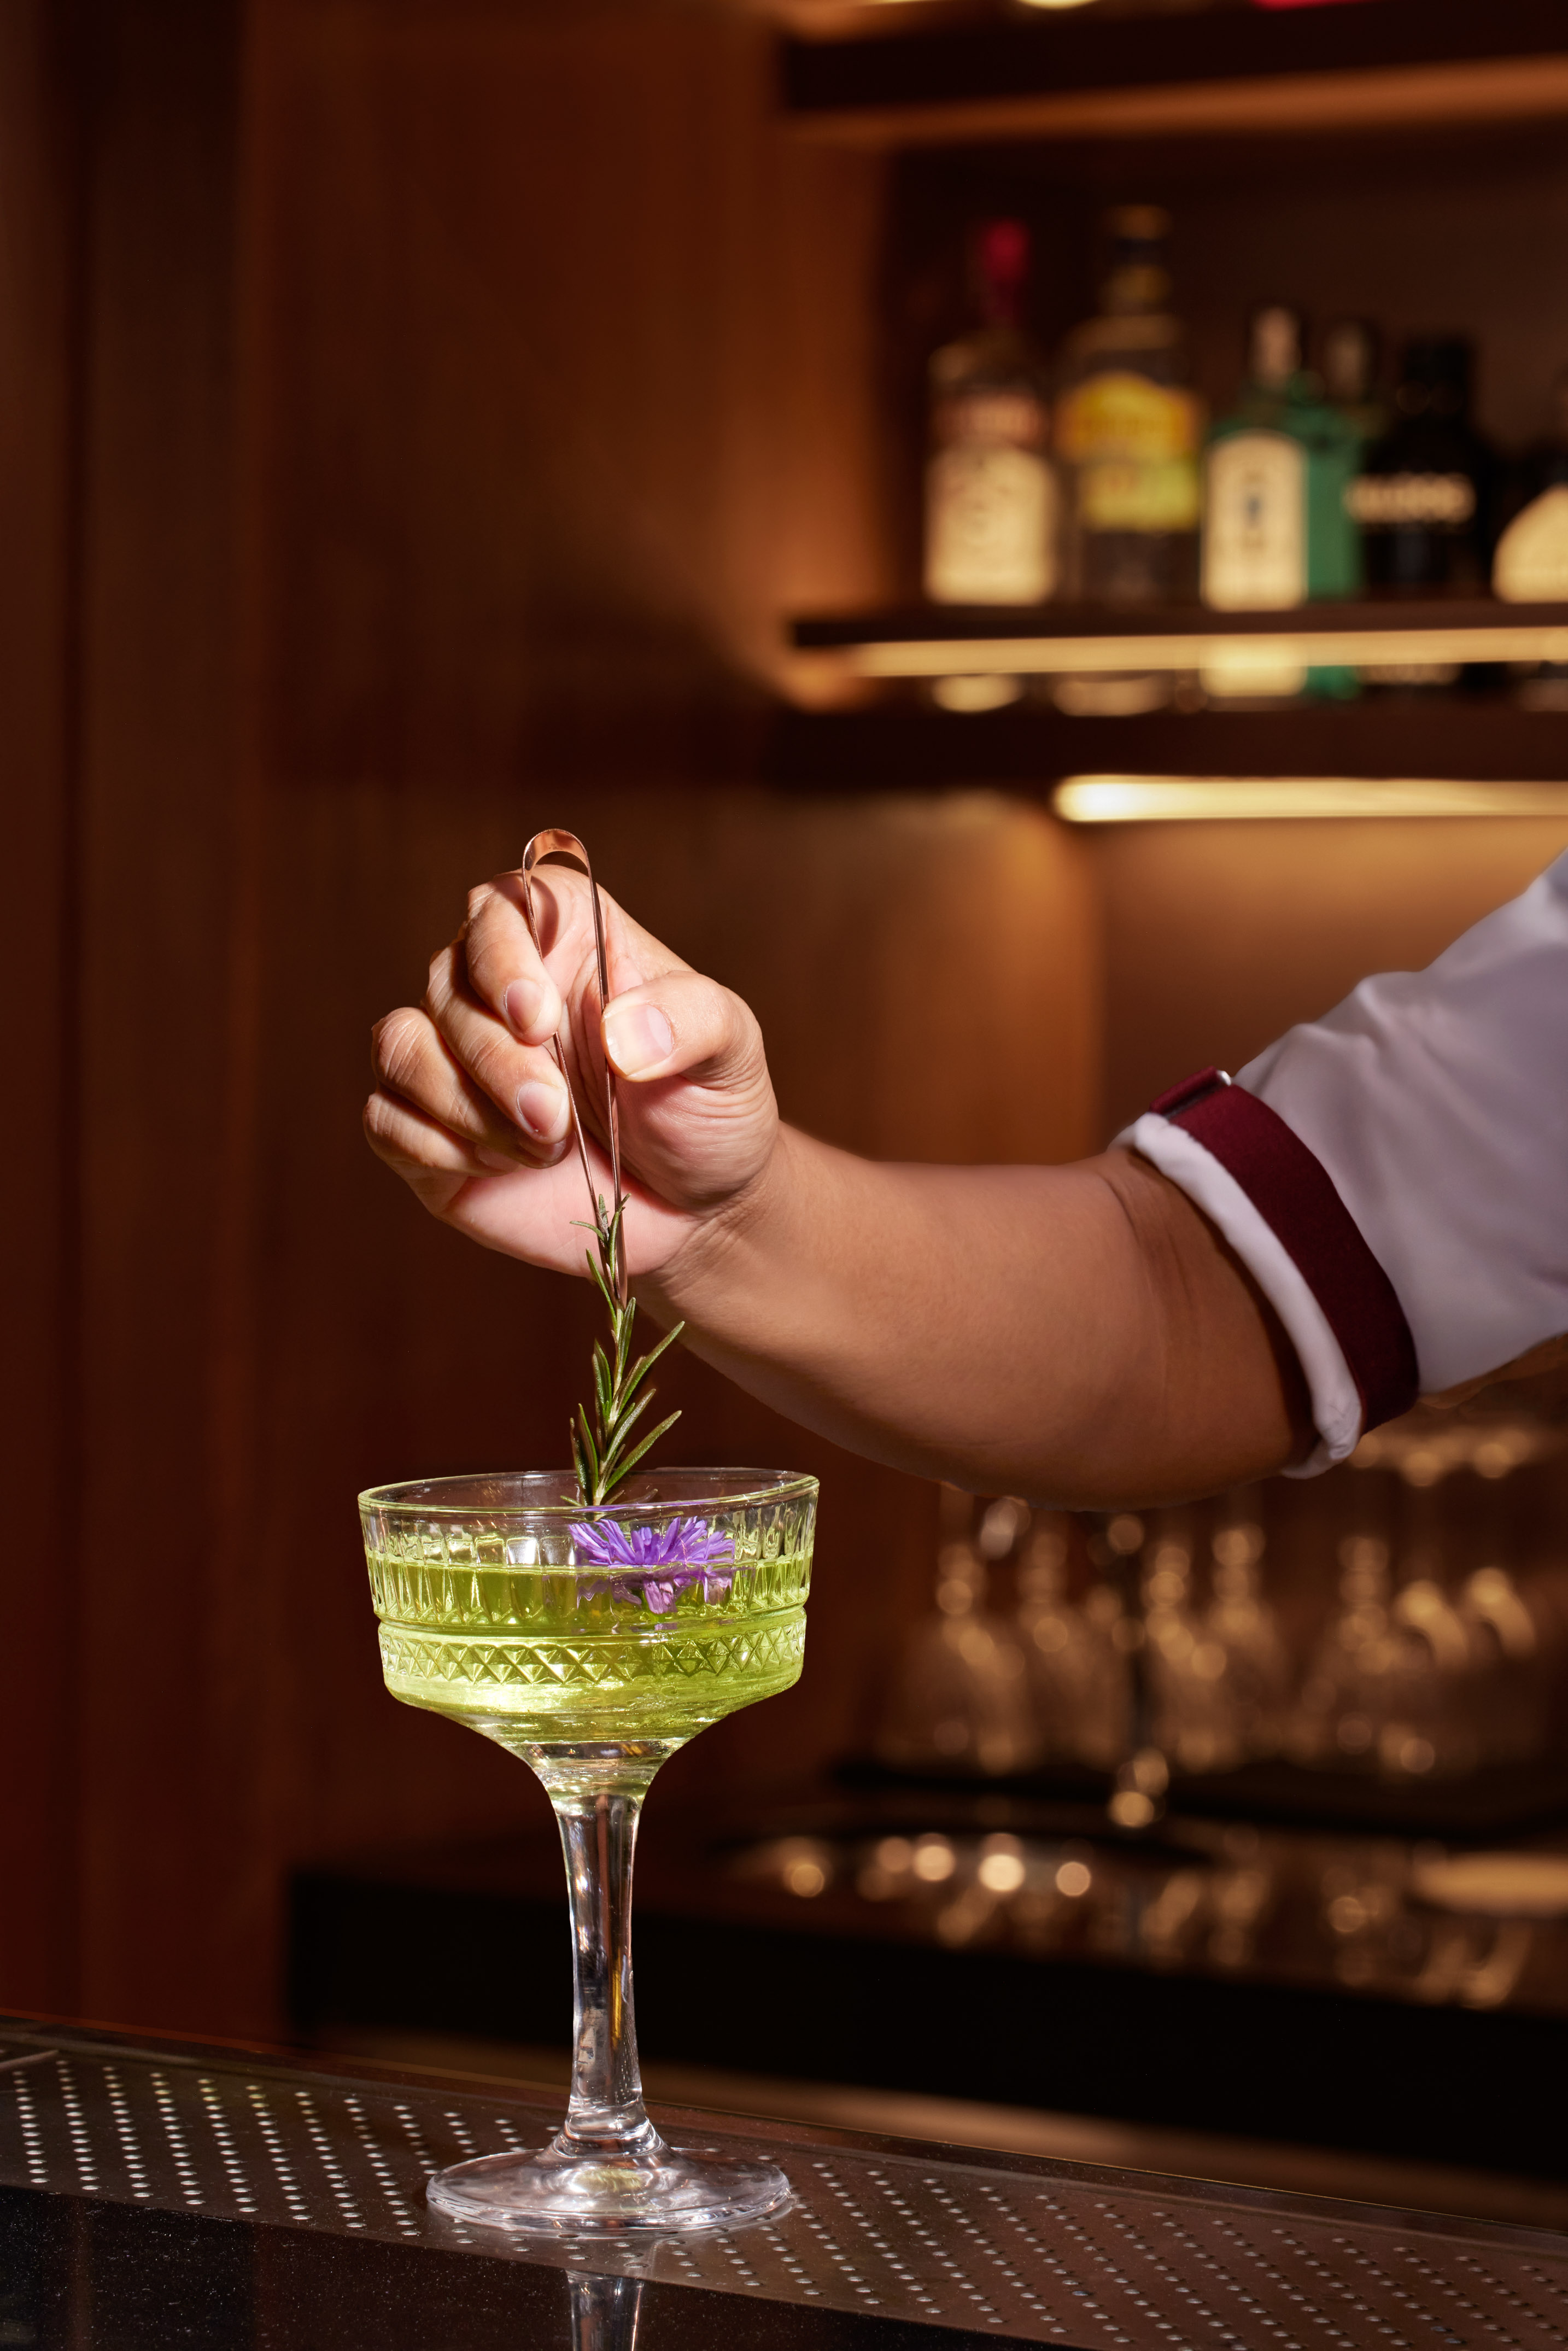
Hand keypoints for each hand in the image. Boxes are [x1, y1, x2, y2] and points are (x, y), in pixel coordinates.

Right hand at [364, 865, 778, 1280]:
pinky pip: (385, 1117)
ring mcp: (457, 1059)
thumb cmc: (709, 1111)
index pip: (502, 905)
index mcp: (568, 943)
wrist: (694, 1210)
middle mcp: (498, 990)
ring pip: (400, 1046)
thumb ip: (692, 1021)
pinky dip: (437, 1147)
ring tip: (545, 1145)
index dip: (500, 954)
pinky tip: (504, 1168)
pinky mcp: (429, 1128)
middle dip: (496, 1061)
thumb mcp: (731, 1053)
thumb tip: (622, 1030)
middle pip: (444, 984)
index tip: (536, 1017)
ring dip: (463, 1105)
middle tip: (558, 1117)